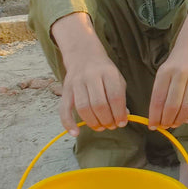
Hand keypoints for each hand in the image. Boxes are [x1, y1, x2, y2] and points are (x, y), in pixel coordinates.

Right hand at [51, 12, 128, 134]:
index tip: (122, 122)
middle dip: (107, 119)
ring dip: (92, 122)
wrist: (84, 55)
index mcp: (108, 73)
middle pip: (99, 104)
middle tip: (111, 126)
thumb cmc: (104, 71)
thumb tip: (123, 117)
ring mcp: (76, 83)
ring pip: (83, 108)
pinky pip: (64, 109)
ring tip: (100, 127)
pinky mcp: (65, 90)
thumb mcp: (117, 78)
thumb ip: (120, 96)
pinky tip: (75, 133)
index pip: (115, 96)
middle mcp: (91, 77)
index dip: (119, 112)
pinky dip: (68, 123)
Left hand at [149, 0, 187, 128]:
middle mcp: (180, 73)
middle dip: (167, 120)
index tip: (152, 126)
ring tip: (175, 124)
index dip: (155, 116)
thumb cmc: (176, 59)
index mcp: (165, 72)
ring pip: (187, 105)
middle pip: (172, 105)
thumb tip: (158, 115)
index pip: (158, 99)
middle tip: (164, 127)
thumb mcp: (164, 70)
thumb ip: (161, 90)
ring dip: (180, 119)